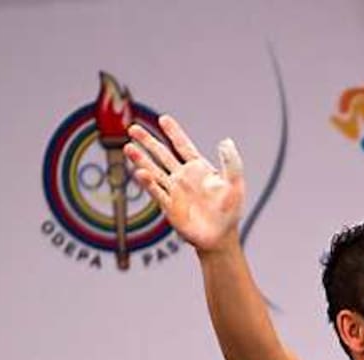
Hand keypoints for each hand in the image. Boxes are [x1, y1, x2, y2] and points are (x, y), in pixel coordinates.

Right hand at [124, 114, 244, 253]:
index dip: (174, 132)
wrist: (220, 237)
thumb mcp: (235, 184)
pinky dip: (148, 183)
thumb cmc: (230, 211)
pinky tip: (140, 173)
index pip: (183, 146)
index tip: (163, 119)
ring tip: (128, 147)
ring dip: (141, 159)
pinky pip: (157, 192)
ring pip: (154, 170)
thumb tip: (226, 141)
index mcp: (199, 169)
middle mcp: (183, 177)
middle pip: (162, 154)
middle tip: (133, 129)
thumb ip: (231, 163)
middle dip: (148, 141)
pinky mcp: (169, 207)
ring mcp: (174, 191)